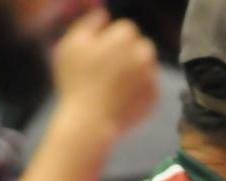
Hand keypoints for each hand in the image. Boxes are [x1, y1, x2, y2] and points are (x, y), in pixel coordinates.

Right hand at [51, 9, 158, 136]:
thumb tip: (103, 14)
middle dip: (129, 53)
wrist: (90, 121)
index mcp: (125, 38)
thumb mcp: (71, 45)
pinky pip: (150, 86)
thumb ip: (88, 24)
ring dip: (137, 70)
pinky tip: (124, 97)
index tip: (101, 53)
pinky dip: (141, 89)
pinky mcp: (155, 97)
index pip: (126, 28)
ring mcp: (152, 77)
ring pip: (147, 65)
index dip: (113, 39)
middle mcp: (144, 54)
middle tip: (111, 70)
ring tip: (117, 85)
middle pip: (141, 45)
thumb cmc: (76, 82)